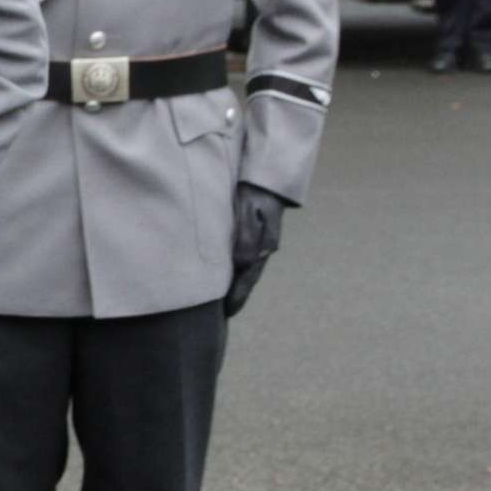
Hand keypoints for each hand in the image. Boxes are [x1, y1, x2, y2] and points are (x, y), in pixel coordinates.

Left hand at [222, 182, 285, 319]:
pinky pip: (245, 257)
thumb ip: (245, 237)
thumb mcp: (248, 212)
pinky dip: (238, 270)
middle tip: (224, 315)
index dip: (238, 295)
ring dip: (238, 284)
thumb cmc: (254, 192)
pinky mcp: (256, 233)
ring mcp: (262, 241)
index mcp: (264, 245)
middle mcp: (264, 247)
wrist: (265, 176)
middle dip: (238, 295)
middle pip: (249, 276)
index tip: (227, 313)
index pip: (249, 277)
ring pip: (248, 268)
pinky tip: (230, 274)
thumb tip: (241, 264)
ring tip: (225, 301)